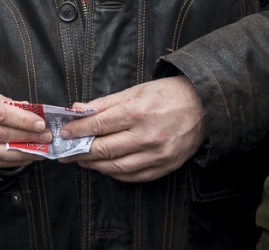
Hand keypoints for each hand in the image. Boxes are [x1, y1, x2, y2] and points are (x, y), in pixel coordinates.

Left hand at [58, 76, 206, 182]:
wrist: (204, 106)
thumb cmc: (168, 95)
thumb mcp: (136, 91)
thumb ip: (106, 103)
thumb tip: (78, 109)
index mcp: (137, 112)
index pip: (98, 125)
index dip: (77, 130)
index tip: (64, 133)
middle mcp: (146, 136)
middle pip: (104, 149)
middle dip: (80, 151)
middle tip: (67, 151)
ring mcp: (157, 154)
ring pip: (116, 167)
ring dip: (95, 165)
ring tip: (83, 160)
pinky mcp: (164, 167)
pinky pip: (133, 176)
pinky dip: (115, 173)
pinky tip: (105, 167)